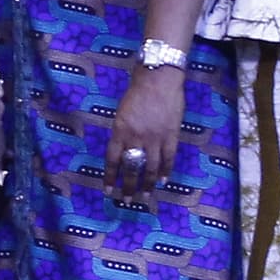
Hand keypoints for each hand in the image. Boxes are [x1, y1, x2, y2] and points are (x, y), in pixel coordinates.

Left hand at [105, 64, 186, 203]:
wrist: (158, 79)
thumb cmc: (137, 92)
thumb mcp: (122, 112)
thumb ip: (123, 132)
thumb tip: (123, 150)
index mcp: (120, 131)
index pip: (112, 160)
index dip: (110, 177)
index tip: (109, 190)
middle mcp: (135, 138)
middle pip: (131, 168)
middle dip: (128, 186)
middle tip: (128, 200)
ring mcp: (154, 138)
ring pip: (150, 168)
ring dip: (147, 184)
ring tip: (145, 196)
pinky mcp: (171, 136)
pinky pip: (168, 158)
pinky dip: (165, 171)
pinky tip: (163, 181)